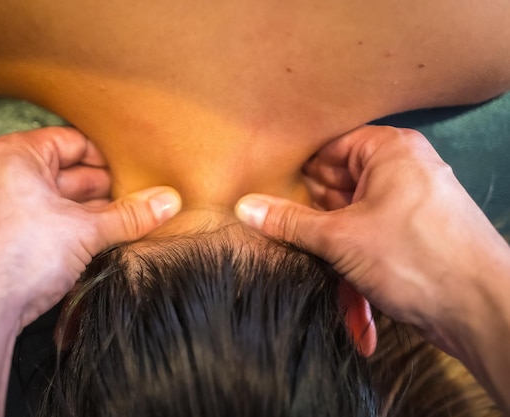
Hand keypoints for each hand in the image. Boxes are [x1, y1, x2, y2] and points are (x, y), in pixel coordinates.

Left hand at [0, 127, 180, 328]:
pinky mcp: (2, 245)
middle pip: (68, 174)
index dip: (109, 156)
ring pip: (59, 206)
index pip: (74, 141)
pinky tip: (99, 247)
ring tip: (129, 225)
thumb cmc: (14, 252)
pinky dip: (73, 235)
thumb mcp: (83, 229)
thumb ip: (129, 215)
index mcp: (18, 155)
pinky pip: (47, 229)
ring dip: (92, 216)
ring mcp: (1, 212)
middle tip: (143, 201)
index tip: (139, 171)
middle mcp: (4, 177)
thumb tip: (170, 201)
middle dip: (106, 189)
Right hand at [235, 125, 509, 355]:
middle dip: (314, 219)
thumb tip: (243, 207)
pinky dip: (359, 268)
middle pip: (338, 186)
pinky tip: (354, 304)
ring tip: (316, 270)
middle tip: (283, 238)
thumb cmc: (412, 256)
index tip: (268, 196)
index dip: (299, 174)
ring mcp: (409, 206)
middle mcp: (401, 171)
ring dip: (334, 252)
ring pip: (353, 221)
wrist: (483, 310)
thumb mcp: (340, 238)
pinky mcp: (413, 239)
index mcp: (389, 151)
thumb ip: (290, 222)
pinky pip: (373, 243)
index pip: (329, 150)